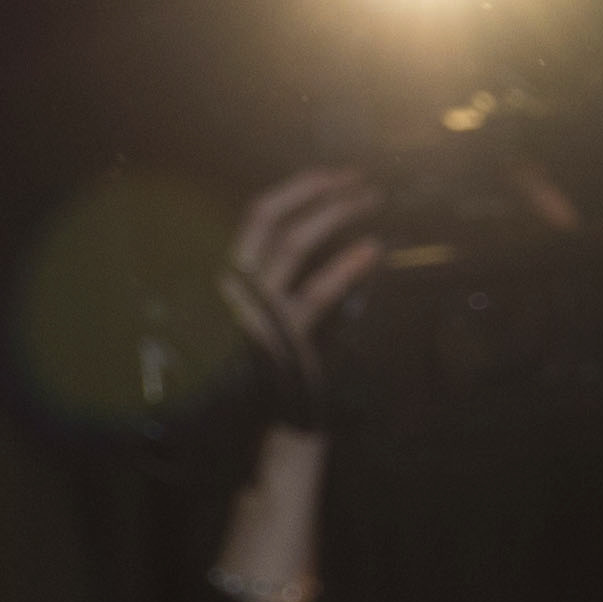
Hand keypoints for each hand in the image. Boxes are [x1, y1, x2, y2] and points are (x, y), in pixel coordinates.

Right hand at [221, 166, 384, 400]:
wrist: (256, 425)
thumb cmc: (264, 366)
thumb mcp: (262, 313)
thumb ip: (279, 276)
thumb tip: (317, 231)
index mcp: (230, 277)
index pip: (258, 215)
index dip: (298, 188)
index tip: (335, 175)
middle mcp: (234, 287)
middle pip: (270, 217)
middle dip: (318, 189)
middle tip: (360, 180)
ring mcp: (255, 310)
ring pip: (293, 243)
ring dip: (337, 213)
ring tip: (372, 203)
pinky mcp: (280, 338)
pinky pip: (315, 292)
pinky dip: (345, 267)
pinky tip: (371, 250)